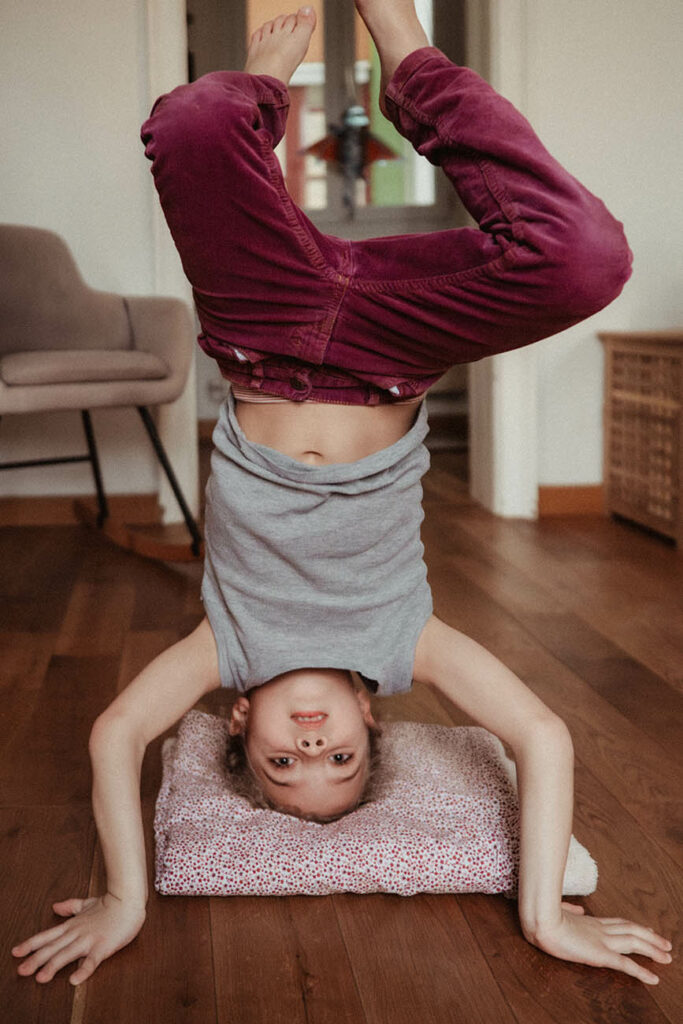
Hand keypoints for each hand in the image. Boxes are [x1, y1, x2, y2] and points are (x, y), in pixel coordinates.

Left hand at [12, 893, 145, 984]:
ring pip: (68, 954)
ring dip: (53, 966)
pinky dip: (83, 970)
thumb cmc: (110, 903)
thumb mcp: (87, 903)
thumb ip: (70, 906)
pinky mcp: (103, 946)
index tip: (16, 952)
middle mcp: (77, 933)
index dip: (31, 944)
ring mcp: (90, 939)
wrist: (129, 900)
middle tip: (21, 971)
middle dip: (36, 960)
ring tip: (41, 978)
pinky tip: (74, 979)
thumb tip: (54, 906)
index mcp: (73, 925)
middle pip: (53, 948)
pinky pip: (92, 960)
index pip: (48, 936)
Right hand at [529, 902, 672, 984]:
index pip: (618, 923)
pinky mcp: (600, 954)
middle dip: (651, 938)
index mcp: (590, 921)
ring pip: (634, 943)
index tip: (647, 929)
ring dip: (653, 950)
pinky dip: (641, 972)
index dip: (634, 926)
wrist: (540, 919)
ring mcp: (602, 941)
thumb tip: (579, 908)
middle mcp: (600, 929)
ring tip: (668, 957)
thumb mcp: (557, 910)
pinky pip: (626, 965)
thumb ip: (569, 909)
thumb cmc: (542, 915)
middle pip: (632, 930)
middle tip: (666, 944)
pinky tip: (653, 978)